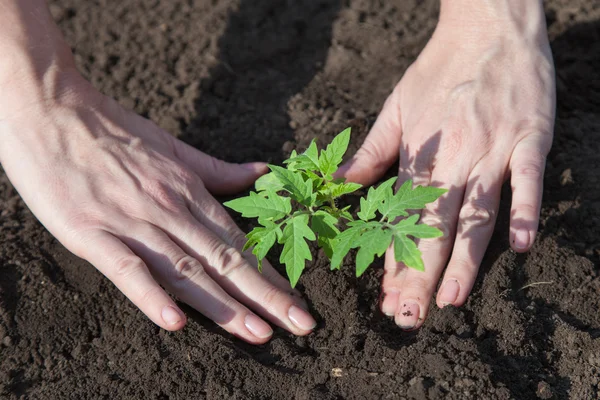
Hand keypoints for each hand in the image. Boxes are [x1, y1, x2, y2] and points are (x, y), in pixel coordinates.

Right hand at [0, 72, 316, 343]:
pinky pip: (126, 268)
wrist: (52, 110)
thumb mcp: (174, 147)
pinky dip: (150, 295)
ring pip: (186, 268)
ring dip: (223, 303)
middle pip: (224, 260)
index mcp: (189, 191)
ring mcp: (132, 222)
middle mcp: (169, 209)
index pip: (239, 241)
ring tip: (258, 332)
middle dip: (265, 297)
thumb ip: (220, 170)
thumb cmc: (114, 130)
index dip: (270, 274)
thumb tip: (264, 174)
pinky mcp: (91, 233)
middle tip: (301, 326)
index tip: (297, 302)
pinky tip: (175, 322)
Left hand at [338, 1, 554, 328]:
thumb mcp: (394, 109)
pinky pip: (527, 178)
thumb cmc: (438, 71)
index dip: (393, 261)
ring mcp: (493, 149)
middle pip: (433, 226)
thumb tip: (338, 186)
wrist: (487, 26)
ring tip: (450, 300)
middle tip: (410, 317)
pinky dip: (525, 210)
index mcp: (418, 155)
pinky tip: (522, 246)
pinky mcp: (529, 137)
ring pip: (476, 213)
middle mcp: (453, 159)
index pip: (401, 220)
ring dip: (463, 259)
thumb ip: (369, 153)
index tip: (387, 298)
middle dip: (420, 274)